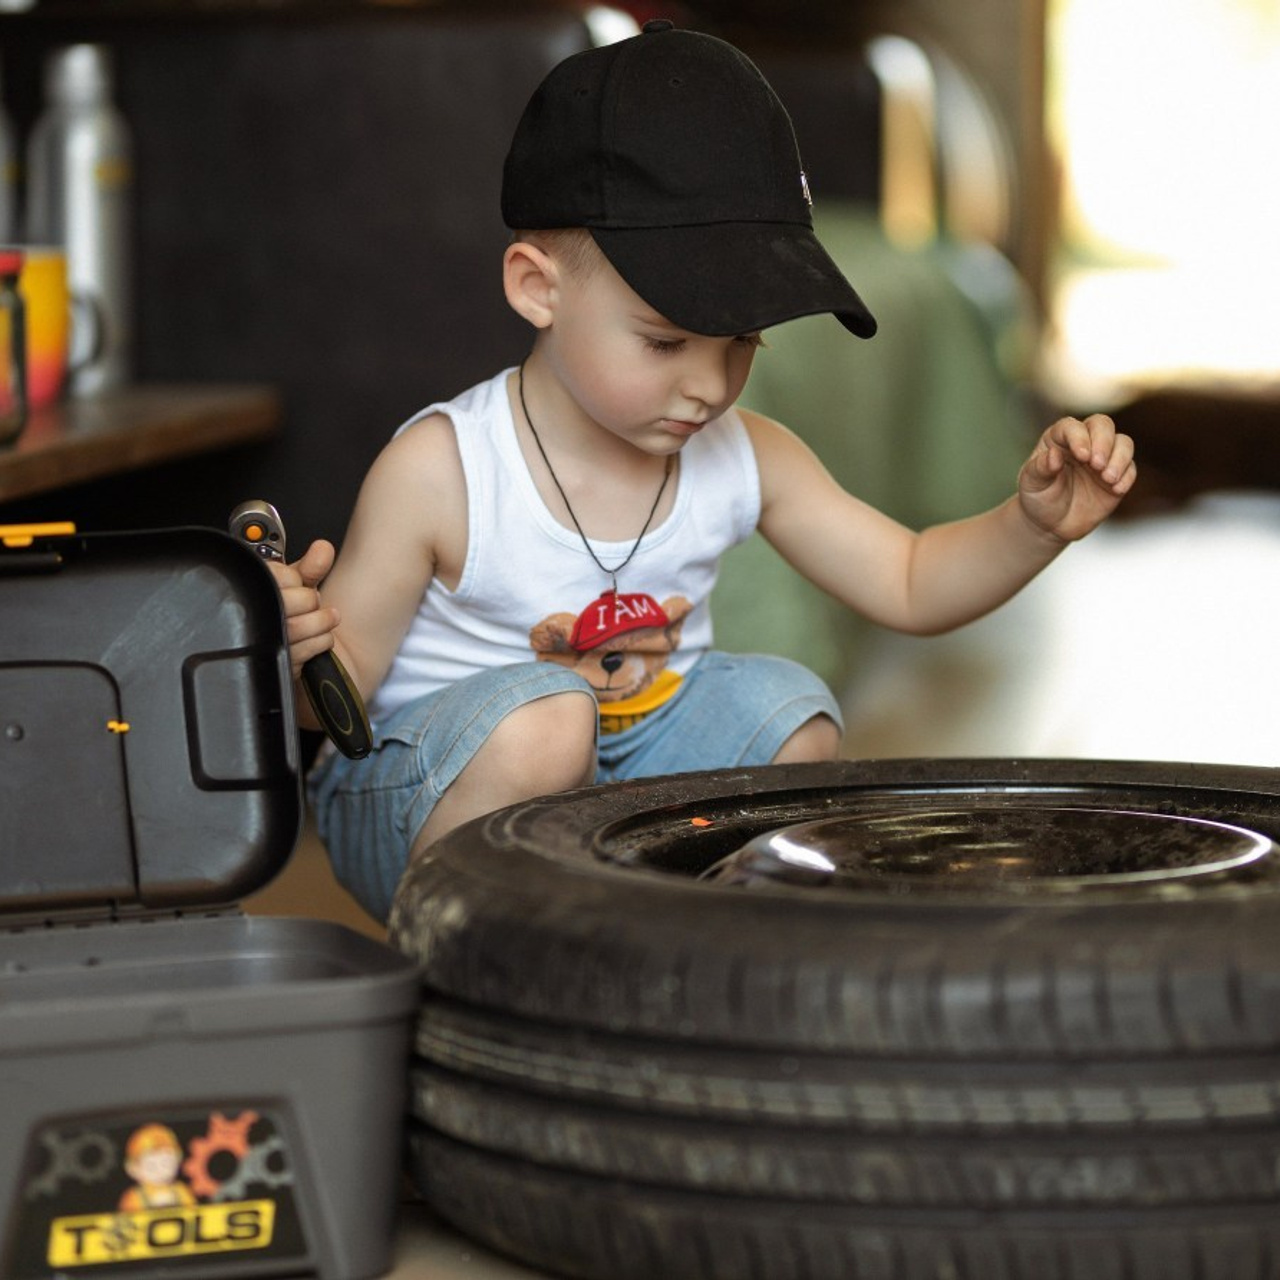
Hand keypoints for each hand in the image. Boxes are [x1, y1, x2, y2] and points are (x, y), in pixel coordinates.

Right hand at [266, 538, 340, 679]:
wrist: (283, 645)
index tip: (299, 583)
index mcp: (257, 587)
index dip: (296, 579)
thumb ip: (311, 566)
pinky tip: (320, 637)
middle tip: (314, 603)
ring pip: (298, 627)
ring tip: (327, 618)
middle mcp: (257, 613)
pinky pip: (305, 651)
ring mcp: (264, 639)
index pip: (281, 577)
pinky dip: (321, 642)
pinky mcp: (278, 661)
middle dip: (311, 601)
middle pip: (290, 602)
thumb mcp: (296, 584)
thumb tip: (323, 548)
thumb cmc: (288, 609)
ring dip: (321, 622)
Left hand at [1017, 413, 1136, 542]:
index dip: (1079, 437)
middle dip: (1103, 442)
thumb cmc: (1038, 498)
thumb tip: (1054, 455)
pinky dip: (1127, 477)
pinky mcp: (1118, 475)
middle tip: (1096, 465)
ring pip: (1123, 443)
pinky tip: (1116, 489)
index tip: (1082, 456)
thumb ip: (1040, 468)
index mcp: (1059, 439)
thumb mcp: (1032, 483)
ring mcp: (1103, 457)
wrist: (1052, 524)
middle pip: (1103, 425)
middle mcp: (1084, 442)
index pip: (1073, 426)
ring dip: (1119, 458)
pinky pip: (1130, 468)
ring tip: (1107, 478)